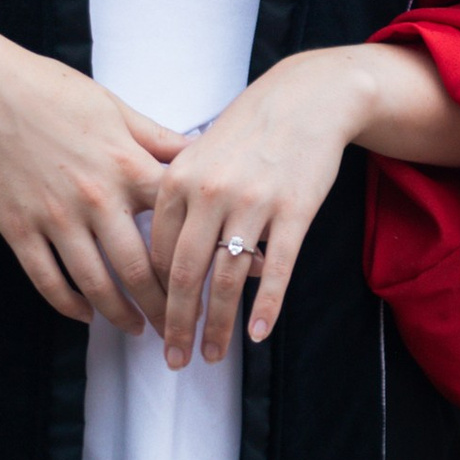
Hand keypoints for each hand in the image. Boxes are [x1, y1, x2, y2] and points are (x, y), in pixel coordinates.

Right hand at [0, 21, 182, 334]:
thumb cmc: (51, 90)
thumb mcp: (113, 107)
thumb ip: (156, 137)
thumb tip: (198, 152)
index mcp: (126, 164)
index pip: (174, 223)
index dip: (197, 254)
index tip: (210, 277)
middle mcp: (95, 197)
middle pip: (139, 269)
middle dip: (164, 306)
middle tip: (177, 327)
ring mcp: (54, 217)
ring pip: (96, 284)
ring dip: (121, 315)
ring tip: (137, 329)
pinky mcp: (18, 229)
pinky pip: (48, 280)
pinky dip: (68, 305)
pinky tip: (84, 314)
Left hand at [146, 38, 459, 368]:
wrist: (305, 99)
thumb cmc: (247, 129)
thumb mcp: (198, 154)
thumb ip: (177, 200)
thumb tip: (160, 256)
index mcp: (178, 179)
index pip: (159, 253)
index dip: (155, 297)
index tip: (155, 325)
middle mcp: (210, 193)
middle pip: (185, 275)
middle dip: (177, 324)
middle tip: (174, 361)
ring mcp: (253, 203)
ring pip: (227, 280)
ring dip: (217, 326)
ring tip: (213, 356)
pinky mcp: (294, 210)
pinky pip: (277, 269)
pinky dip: (265, 306)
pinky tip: (258, 334)